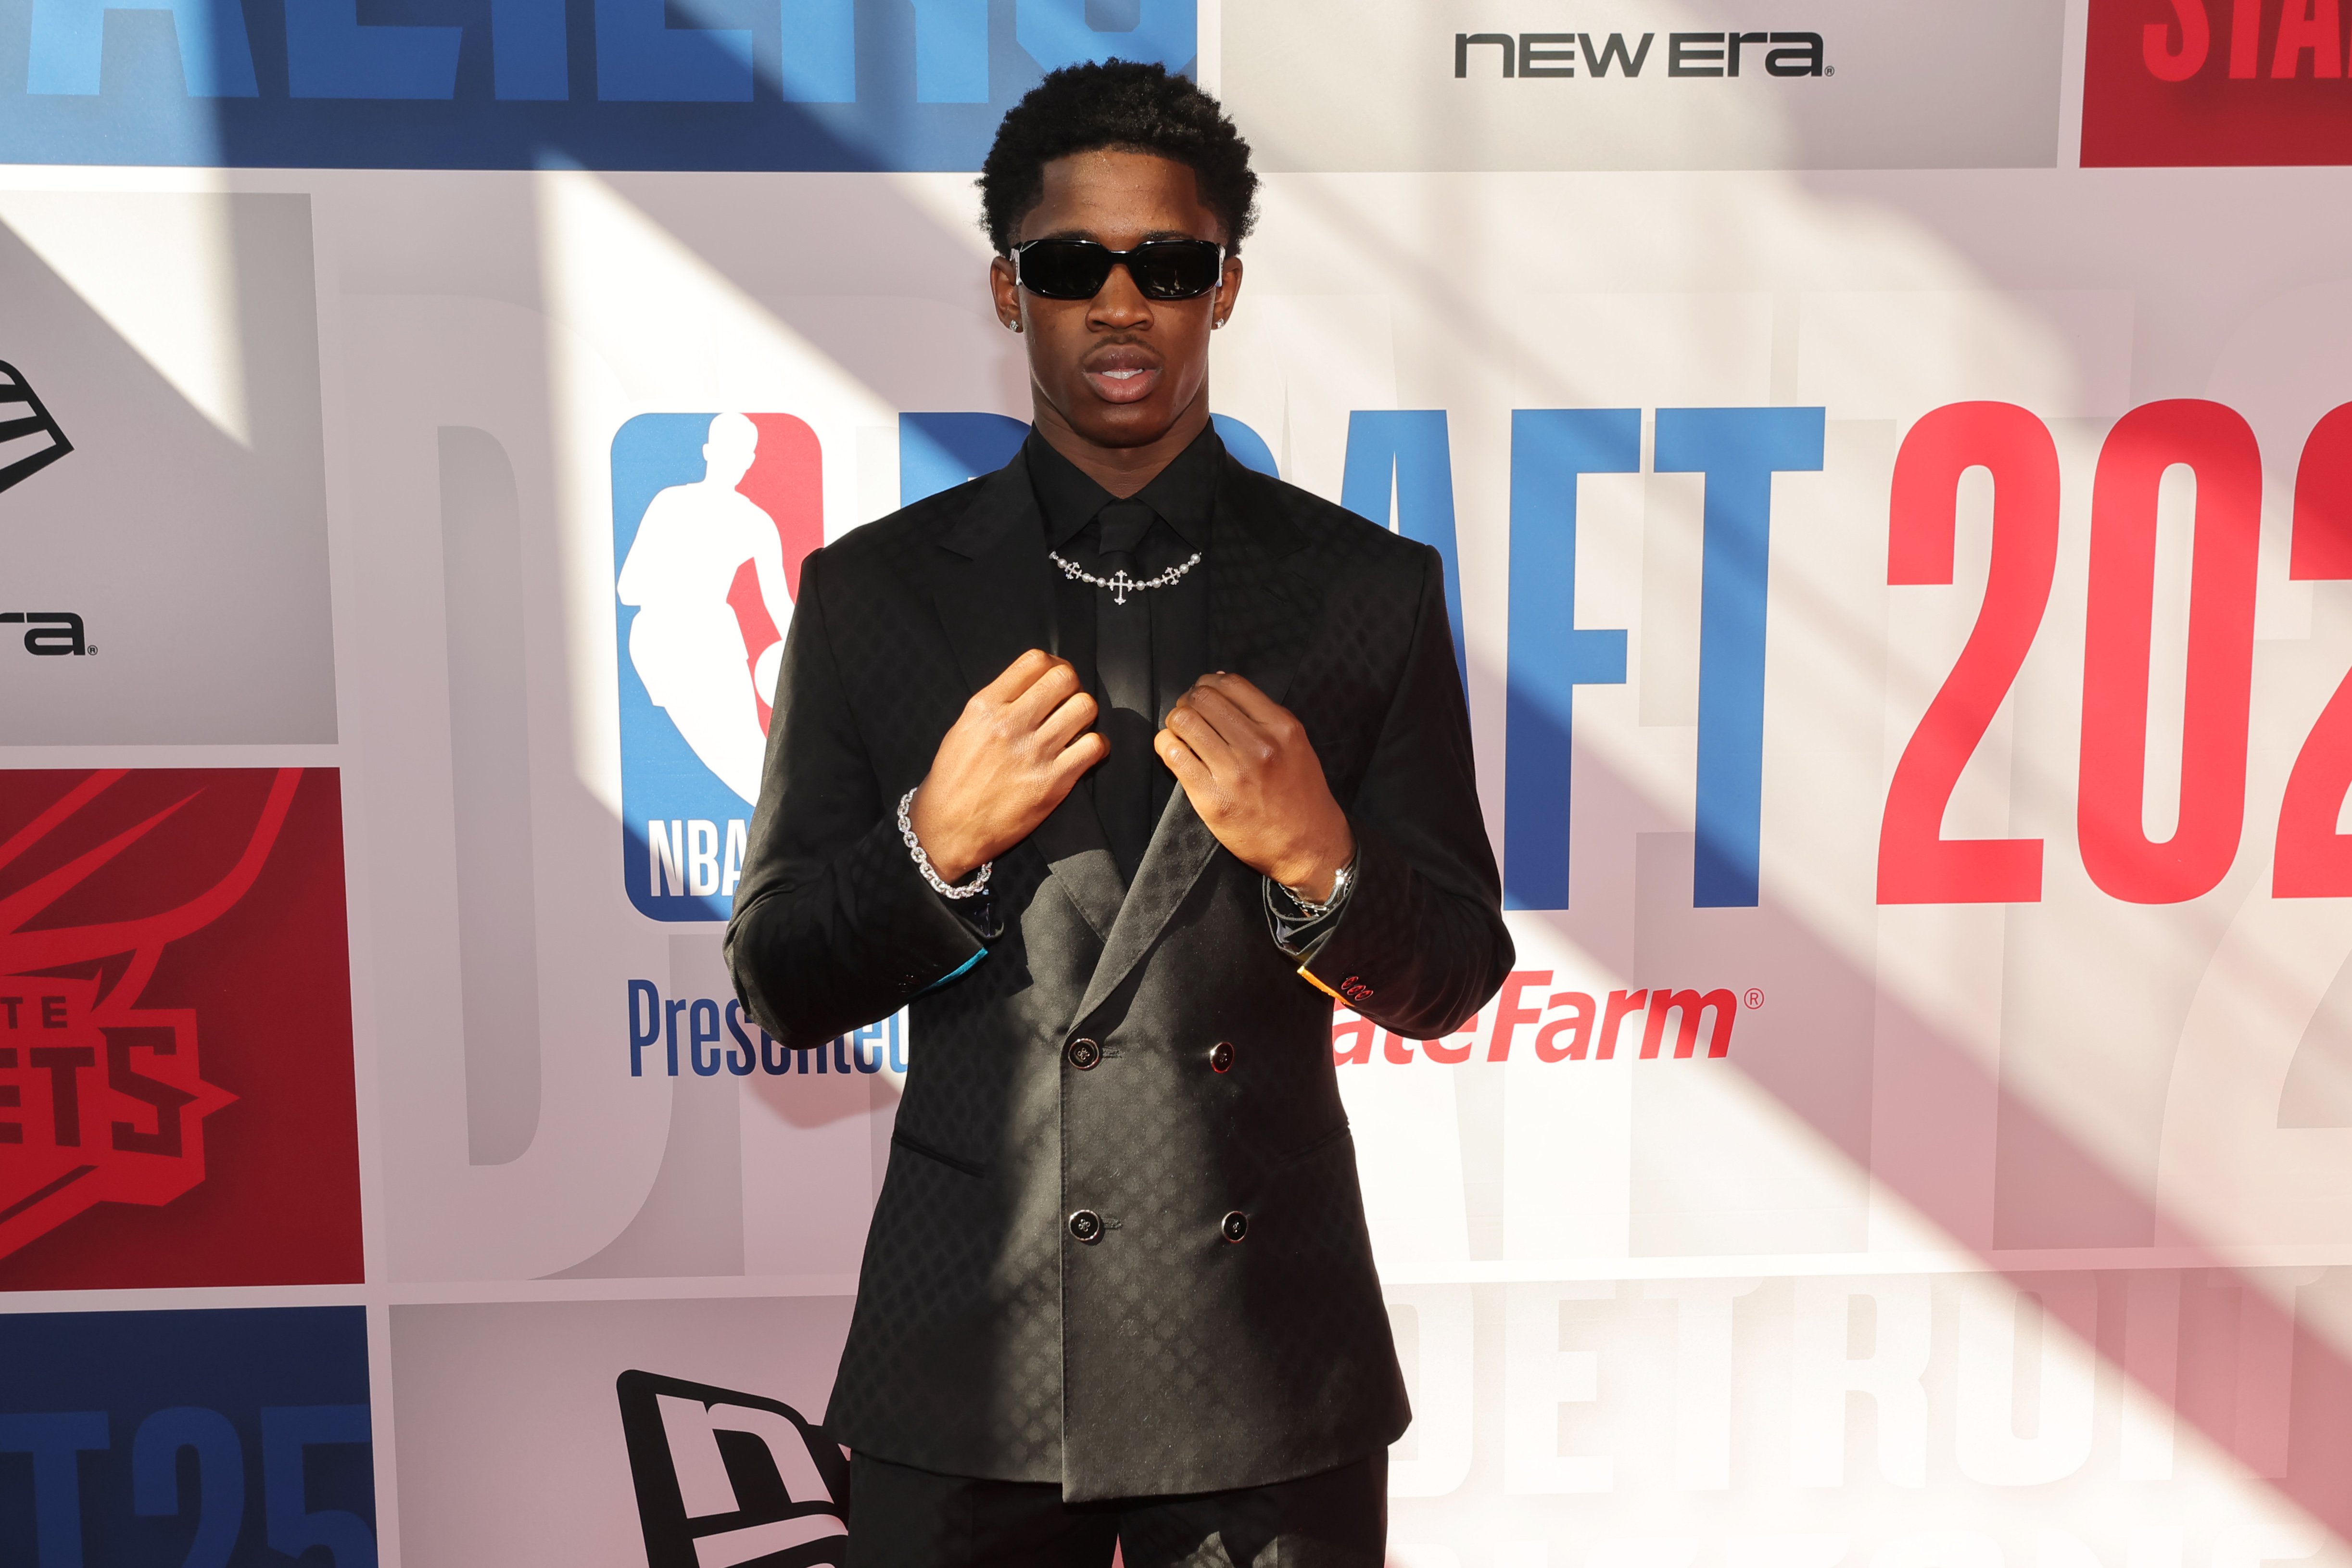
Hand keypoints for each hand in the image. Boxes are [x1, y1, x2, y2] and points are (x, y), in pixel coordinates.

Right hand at [908, 650, 1104, 882]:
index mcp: (985, 706)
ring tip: (1076, 728)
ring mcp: (1033, 752)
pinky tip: (1087, 752)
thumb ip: (997, 704)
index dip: (1054, 666)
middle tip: (1067, 704)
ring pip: (1084, 707)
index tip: (1055, 680)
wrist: (947, 828)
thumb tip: (1033, 686)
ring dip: (1085, 715)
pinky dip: (1098, 746)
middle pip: (1065, 678)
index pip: (1035, 661)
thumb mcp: (965, 728)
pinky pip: (1094, 746)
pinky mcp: (1052, 781)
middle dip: (1072, 688)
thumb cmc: (954, 780)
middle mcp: (1010, 724)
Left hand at [1155, 672, 1353, 899]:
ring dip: (1175, 723)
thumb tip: (1219, 680)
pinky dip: (1166, 746)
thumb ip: (1262, 715)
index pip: (1230, 683)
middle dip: (1188, 701)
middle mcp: (1258, 745)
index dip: (1208, 684)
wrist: (1309, 846)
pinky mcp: (1211, 798)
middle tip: (1188, 716)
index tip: (1204, 697)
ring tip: (1181, 735)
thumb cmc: (1300, 795)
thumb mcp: (1295, 744)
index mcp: (1281, 727)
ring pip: (1183, 721)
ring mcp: (1234, 772)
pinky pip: (1173, 754)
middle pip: (1202, 698)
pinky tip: (1174, 753)